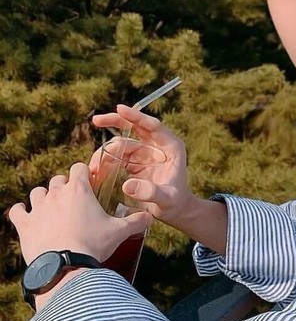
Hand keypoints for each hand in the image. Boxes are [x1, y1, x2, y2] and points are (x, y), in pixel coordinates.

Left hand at [8, 163, 150, 265]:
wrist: (64, 265)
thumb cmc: (93, 244)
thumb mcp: (120, 232)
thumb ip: (136, 221)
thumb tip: (151, 217)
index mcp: (79, 189)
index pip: (79, 167)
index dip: (84, 173)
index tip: (89, 183)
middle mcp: (56, 193)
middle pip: (58, 180)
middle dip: (65, 187)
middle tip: (74, 202)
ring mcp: (38, 208)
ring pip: (37, 192)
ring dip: (44, 198)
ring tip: (52, 209)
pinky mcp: (24, 224)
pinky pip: (16, 211)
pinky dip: (20, 212)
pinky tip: (27, 216)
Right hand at [91, 105, 198, 232]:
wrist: (175, 211)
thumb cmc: (176, 203)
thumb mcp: (167, 199)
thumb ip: (150, 192)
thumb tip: (127, 185)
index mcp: (171, 146)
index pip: (153, 126)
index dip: (136, 117)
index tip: (119, 109)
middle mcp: (158, 145)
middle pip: (135, 127)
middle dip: (115, 121)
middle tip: (96, 121)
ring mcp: (146, 153)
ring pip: (122, 144)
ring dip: (106, 152)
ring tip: (94, 168)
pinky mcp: (136, 162)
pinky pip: (117, 157)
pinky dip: (106, 162)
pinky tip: (96, 171)